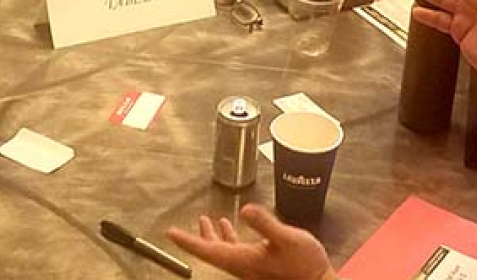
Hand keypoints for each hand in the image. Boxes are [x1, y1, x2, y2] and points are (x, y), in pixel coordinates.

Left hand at [166, 204, 335, 279]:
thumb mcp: (287, 239)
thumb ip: (266, 224)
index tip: (171, 233)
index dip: (188, 241)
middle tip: (180, 230)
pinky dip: (230, 238)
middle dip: (197, 238)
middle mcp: (243, 265)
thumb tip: (246, 209)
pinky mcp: (260, 265)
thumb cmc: (305, 265)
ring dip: (213, 237)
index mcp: (243, 260)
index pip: (208, 251)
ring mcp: (251, 266)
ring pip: (224, 252)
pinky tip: (233, 228)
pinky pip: (237, 251)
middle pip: (212, 252)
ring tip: (206, 222)